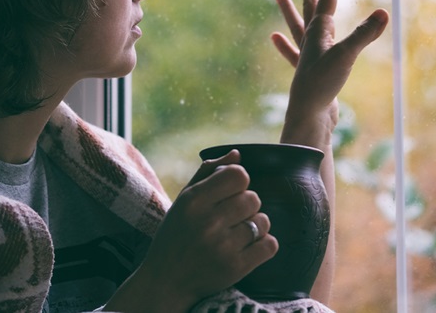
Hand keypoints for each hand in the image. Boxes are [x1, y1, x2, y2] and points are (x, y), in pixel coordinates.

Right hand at [106, 150, 277, 312]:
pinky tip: (248, 247)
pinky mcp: (235, 268)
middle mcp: (208, 222)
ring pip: (263, 221)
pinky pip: (270, 245)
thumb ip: (208, 173)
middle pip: (253, 198)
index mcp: (194, 201)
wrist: (166, 282)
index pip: (239, 175)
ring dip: (255, 226)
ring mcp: (223, 247)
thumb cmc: (176, 235)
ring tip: (238, 234)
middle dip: (247, 205)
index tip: (230, 193)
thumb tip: (237, 154)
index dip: (239, 182)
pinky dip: (264, 245)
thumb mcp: (183, 201)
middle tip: (232, 217)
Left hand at [271, 0, 388, 148]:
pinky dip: (284, 44)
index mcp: (319, 31)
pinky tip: (274, 37)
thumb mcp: (347, 56)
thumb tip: (384, 13)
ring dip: (290, 10)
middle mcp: (311, 39)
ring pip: (298, 26)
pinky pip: (292, 52)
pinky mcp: (307, 72)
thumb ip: (365, 34)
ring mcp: (307, 55)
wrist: (309, 114)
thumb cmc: (323, 84)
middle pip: (309, 6)